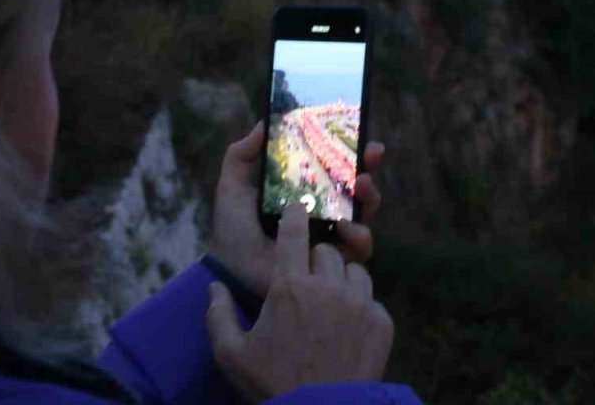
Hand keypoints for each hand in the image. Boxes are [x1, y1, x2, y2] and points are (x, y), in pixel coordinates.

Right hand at [207, 205, 393, 401]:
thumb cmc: (272, 384)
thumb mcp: (232, 354)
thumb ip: (218, 315)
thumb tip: (214, 288)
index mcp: (289, 287)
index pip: (294, 233)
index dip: (294, 216)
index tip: (296, 209)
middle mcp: (327, 287)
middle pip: (326, 251)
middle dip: (315, 261)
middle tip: (305, 284)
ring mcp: (359, 303)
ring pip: (354, 271)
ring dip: (341, 281)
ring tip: (329, 304)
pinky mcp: (380, 322)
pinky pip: (372, 301)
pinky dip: (360, 309)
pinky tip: (347, 330)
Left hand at [208, 122, 383, 294]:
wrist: (231, 271)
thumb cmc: (233, 230)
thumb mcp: (233, 187)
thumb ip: (242, 155)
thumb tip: (262, 124)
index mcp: (305, 191)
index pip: (335, 167)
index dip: (352, 151)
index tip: (362, 135)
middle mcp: (324, 211)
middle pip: (358, 187)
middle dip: (369, 168)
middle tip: (369, 156)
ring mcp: (333, 237)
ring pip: (365, 215)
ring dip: (370, 198)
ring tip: (360, 186)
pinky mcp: (335, 263)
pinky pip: (359, 250)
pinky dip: (359, 235)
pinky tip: (347, 226)